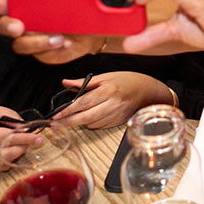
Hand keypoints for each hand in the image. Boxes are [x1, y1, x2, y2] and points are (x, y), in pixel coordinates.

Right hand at [0, 0, 105, 63]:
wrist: (94, 30)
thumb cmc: (80, 8)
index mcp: (26, 2)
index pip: (3, 2)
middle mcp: (24, 20)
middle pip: (4, 25)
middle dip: (7, 26)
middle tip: (18, 27)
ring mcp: (31, 38)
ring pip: (20, 44)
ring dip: (37, 41)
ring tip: (58, 37)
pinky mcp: (41, 52)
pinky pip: (39, 54)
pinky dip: (52, 48)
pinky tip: (66, 42)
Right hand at [0, 104, 40, 169]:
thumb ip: (9, 117)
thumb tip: (25, 127)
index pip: (7, 138)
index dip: (24, 138)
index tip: (38, 137)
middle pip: (5, 155)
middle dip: (23, 148)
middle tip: (33, 140)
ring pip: (2, 163)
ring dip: (16, 155)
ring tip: (22, 144)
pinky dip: (7, 159)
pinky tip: (11, 150)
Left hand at [53, 72, 172, 128]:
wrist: (147, 91)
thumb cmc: (128, 80)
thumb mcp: (106, 76)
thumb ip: (84, 82)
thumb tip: (66, 83)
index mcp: (108, 90)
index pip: (83, 102)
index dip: (68, 110)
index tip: (56, 115)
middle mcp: (112, 105)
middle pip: (86, 117)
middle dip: (69, 122)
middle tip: (56, 125)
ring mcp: (116, 115)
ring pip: (92, 124)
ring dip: (80, 122)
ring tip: (70, 119)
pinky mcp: (118, 123)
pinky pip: (100, 126)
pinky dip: (92, 123)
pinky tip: (88, 117)